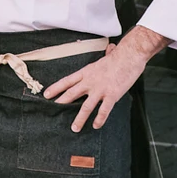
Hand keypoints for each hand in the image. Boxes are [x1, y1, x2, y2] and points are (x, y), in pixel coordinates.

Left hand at [41, 27, 165, 131]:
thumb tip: (109, 49)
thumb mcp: (105, 58)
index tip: (46, 94)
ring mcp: (100, 89)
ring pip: (86, 106)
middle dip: (61, 103)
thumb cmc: (119, 56)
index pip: (67, 81)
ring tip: (74, 128)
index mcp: (87, 72)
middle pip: (71, 94)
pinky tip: (96, 126)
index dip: (56, 88)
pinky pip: (103, 110)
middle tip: (53, 112)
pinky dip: (99, 119)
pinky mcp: (112, 95)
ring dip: (79, 118)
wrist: (130, 55)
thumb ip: (103, 59)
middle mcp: (90, 81)